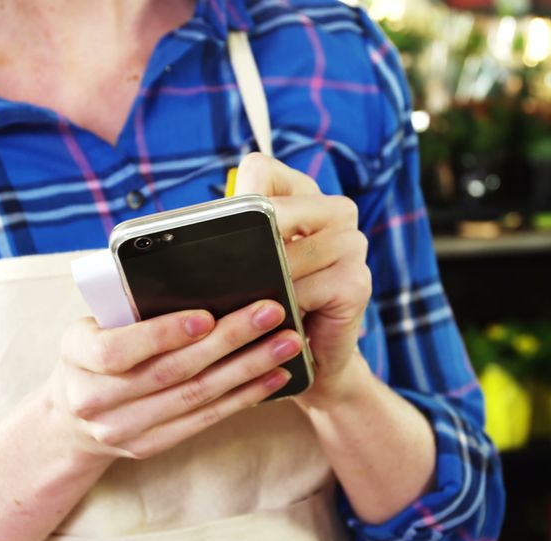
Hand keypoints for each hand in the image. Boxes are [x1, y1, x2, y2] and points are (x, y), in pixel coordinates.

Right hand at [47, 299, 303, 461]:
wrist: (71, 415)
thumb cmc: (96, 347)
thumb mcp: (95, 322)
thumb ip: (132, 306)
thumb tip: (199, 277)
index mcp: (76, 355)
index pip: (117, 350)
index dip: (163, 334)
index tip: (206, 316)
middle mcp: (94, 399)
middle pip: (170, 372)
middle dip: (227, 341)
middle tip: (270, 314)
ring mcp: (122, 430)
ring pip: (195, 397)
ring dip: (247, 369)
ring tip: (285, 344)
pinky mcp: (149, 446)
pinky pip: (204, 420)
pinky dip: (243, 397)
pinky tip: (274, 377)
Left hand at [235, 153, 372, 408]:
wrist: (306, 361)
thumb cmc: (268, 308)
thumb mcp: (246, 268)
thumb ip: (232, 241)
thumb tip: (192, 243)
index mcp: (303, 195)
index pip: (261, 170)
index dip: (237, 203)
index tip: (230, 238)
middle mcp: (336, 211)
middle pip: (273, 210)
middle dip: (248, 252)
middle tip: (235, 283)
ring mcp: (353, 244)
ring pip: (287, 254)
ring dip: (264, 287)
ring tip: (261, 308)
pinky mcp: (358, 281)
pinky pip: (304, 289)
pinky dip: (284, 311)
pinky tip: (284, 322)